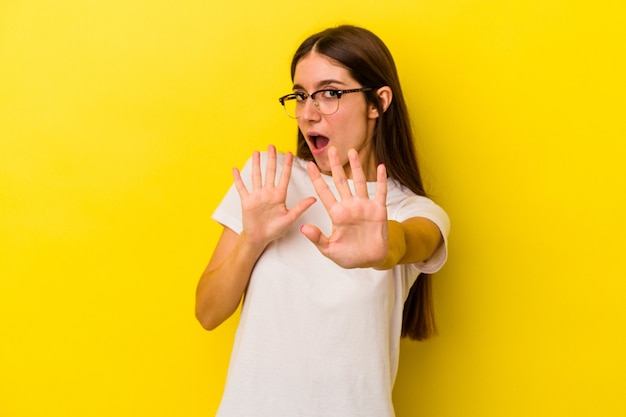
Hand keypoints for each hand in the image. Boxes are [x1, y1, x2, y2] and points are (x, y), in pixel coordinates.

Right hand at [233, 145, 315, 249]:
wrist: (259, 238)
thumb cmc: (275, 230)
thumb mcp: (290, 218)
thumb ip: (301, 208)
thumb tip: (314, 199)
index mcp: (279, 196)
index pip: (284, 177)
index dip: (287, 165)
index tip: (290, 153)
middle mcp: (268, 193)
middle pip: (270, 172)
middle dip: (271, 159)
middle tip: (272, 146)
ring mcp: (257, 196)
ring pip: (256, 176)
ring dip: (256, 164)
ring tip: (256, 152)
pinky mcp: (247, 201)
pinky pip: (241, 188)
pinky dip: (238, 179)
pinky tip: (235, 170)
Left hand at [300, 147, 388, 267]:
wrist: (370, 260)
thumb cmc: (349, 256)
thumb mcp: (329, 249)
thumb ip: (317, 238)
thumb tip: (303, 228)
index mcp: (336, 214)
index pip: (323, 192)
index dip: (316, 179)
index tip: (309, 165)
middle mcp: (349, 206)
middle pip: (340, 181)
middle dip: (335, 165)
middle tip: (330, 149)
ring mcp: (364, 206)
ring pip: (358, 182)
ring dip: (356, 167)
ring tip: (352, 151)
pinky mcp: (378, 210)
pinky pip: (380, 192)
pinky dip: (381, 180)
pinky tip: (381, 167)